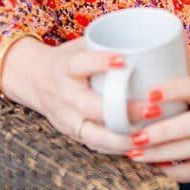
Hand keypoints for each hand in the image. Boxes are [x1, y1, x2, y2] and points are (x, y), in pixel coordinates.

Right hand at [1, 36, 146, 154]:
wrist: (35, 80)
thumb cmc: (67, 59)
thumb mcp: (80, 45)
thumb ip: (107, 44)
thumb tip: (148, 40)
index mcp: (66, 68)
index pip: (81, 64)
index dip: (101, 63)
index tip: (124, 61)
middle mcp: (65, 95)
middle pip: (93, 107)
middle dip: (125, 111)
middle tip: (154, 108)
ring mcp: (68, 119)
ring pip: (96, 135)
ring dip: (124, 138)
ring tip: (150, 135)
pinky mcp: (72, 134)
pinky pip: (97, 145)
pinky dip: (118, 148)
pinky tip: (139, 146)